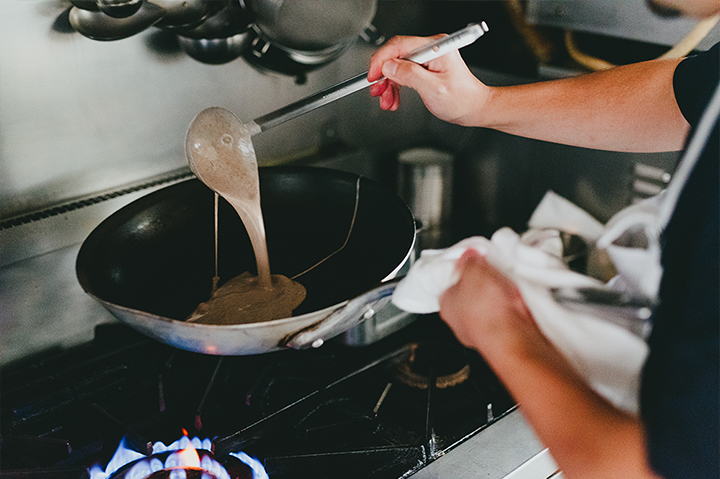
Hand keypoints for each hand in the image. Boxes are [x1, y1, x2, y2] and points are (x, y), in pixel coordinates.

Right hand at [368, 34, 489, 125]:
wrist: (474, 108)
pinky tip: (394, 99)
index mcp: (436, 47)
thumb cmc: (462, 100)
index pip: (400, 45)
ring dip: (389, 85)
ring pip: (397, 66)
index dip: (381, 60)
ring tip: (387, 101)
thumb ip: (410, 75)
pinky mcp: (425, 67)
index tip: (372, 76)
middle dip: (383, 76)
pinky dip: (396, 87)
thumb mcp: (433, 89)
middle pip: (396, 55)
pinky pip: (404, 73)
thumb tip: (389, 66)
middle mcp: (431, 48)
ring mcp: (428, 57)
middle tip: (377, 91)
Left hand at [438, 249, 538, 352]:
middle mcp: (461, 322)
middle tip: (494, 272)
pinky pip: (509, 315)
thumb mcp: (474, 270)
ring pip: (493, 305)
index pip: (450, 283)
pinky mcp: (504, 337)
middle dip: (485, 282)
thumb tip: (470, 256)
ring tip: (510, 285)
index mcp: (446, 304)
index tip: (474, 260)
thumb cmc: (486, 310)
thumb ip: (470, 261)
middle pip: (472, 294)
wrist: (512, 337)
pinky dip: (516, 307)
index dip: (463, 269)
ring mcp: (483, 332)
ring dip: (502, 294)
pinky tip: (520, 300)